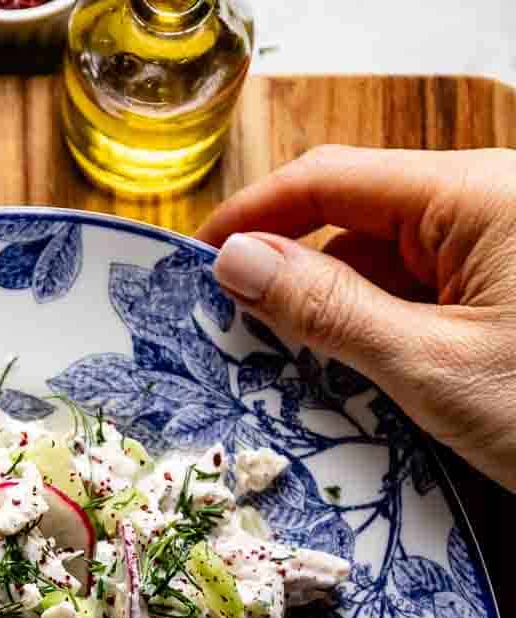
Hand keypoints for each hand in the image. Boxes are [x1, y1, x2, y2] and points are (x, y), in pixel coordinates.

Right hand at [199, 145, 515, 490]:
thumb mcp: (428, 368)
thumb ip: (327, 312)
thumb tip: (239, 265)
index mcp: (475, 194)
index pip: (333, 179)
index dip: (255, 215)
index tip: (193, 261)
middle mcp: (491, 202)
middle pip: (358, 219)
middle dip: (293, 274)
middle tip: (231, 335)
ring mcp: (503, 246)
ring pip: (389, 263)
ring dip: (336, 313)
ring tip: (288, 371)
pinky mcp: (510, 290)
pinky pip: (425, 293)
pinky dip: (381, 331)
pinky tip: (353, 378)